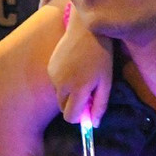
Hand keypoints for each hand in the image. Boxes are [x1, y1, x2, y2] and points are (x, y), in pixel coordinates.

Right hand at [48, 8, 114, 127]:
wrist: (86, 30)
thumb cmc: (101, 56)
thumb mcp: (106, 82)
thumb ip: (100, 105)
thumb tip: (94, 125)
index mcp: (77, 89)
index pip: (70, 117)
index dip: (80, 117)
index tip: (89, 107)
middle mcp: (61, 84)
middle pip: (64, 108)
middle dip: (74, 105)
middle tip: (88, 90)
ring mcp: (53, 76)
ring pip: (60, 96)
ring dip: (69, 93)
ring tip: (81, 75)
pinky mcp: (49, 68)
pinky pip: (56, 84)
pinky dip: (64, 82)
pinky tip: (73, 67)